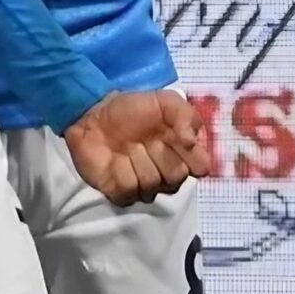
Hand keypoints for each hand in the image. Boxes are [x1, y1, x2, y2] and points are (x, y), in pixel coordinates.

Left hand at [64, 88, 211, 204]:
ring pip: (152, 185)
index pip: (201, 167)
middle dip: (161, 156)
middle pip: (176, 178)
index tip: (180, 141)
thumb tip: (191, 142)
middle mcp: (166, 171)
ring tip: (127, 147)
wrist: (93, 112)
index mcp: (182, 151)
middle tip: (148, 139)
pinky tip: (115, 160)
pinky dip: (121, 174)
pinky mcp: (120, 192)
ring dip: (138, 162)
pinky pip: (128, 192)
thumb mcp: (164, 101)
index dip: (192, 157)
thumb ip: (185, 115)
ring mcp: (144, 184)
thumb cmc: (132, 108)